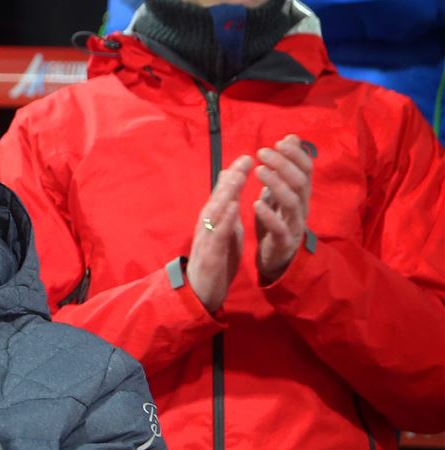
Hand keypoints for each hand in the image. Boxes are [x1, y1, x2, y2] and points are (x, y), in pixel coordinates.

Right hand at [186, 155, 249, 312]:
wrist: (202, 292)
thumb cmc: (215, 261)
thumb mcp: (225, 233)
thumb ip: (228, 213)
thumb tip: (232, 192)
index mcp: (213, 220)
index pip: (223, 194)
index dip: (234, 175)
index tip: (247, 157)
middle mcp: (207, 225)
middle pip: (218, 197)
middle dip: (231, 178)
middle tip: (245, 159)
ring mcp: (206, 238)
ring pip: (214, 211)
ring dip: (226, 193)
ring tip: (238, 177)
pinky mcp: (210, 253)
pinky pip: (217, 233)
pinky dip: (224, 219)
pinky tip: (233, 207)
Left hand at [253, 135, 312, 281]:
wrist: (277, 257)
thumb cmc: (278, 219)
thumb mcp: (281, 191)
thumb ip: (285, 168)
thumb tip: (291, 138)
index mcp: (301, 194)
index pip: (306, 169)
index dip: (295, 154)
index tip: (278, 142)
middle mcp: (301, 207)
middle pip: (299, 181)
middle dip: (283, 164)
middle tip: (262, 152)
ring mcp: (294, 225)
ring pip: (292, 202)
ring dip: (276, 184)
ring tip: (259, 171)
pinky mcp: (283, 241)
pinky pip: (279, 228)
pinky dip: (268, 214)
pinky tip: (255, 203)